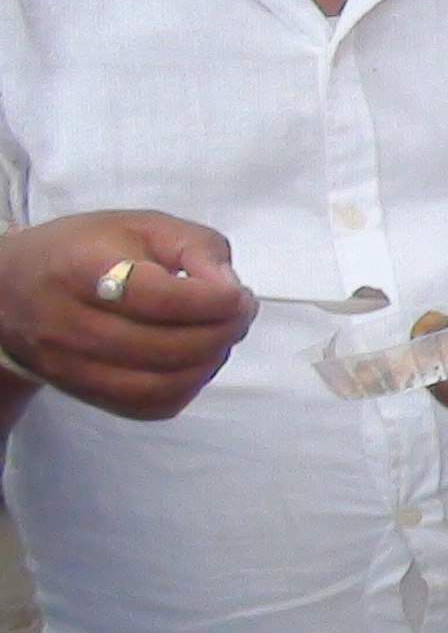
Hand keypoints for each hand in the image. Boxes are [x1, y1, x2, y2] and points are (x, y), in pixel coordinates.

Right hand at [0, 211, 255, 418]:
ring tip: (221, 336)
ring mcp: (72, 367)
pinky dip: (188, 387)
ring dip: (210, 363)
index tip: (240, 295)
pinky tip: (196, 360)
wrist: (12, 290)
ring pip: (163, 385)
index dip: (216, 301)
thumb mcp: (141, 226)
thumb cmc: (85, 250)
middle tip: (240, 314)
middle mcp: (69, 325)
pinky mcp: (84, 393)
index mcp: (82, 271)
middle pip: (168, 347)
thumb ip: (197, 246)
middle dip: (224, 333)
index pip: (161, 300)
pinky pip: (152, 406)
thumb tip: (230, 289)